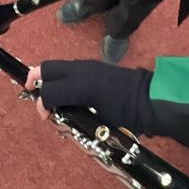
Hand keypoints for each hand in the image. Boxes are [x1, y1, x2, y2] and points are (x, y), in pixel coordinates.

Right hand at [24, 60, 154, 130]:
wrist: (152, 100)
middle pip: (46, 68)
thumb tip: (58, 114)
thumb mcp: (100, 123)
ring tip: (53, 98)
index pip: (49, 91)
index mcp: (82, 86)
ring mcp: (88, 66)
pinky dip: (62, 79)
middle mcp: (82, 70)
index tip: (47, 117)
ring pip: (57, 66)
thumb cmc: (128, 116)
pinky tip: (69, 95)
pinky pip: (70, 68)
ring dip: (50, 80)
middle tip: (37, 97)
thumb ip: (75, 116)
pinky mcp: (94, 66)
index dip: (42, 105)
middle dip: (36, 81)